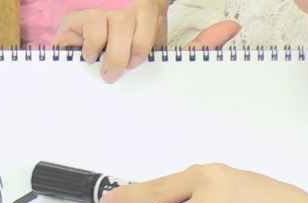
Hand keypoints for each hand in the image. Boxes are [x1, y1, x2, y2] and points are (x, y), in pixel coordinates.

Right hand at [52, 2, 241, 82]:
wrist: (83, 89)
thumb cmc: (123, 75)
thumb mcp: (163, 63)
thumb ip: (197, 47)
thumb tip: (233, 27)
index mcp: (146, 16)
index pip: (155, 5)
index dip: (149, 36)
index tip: (141, 57)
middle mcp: (123, 11)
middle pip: (139, 13)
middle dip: (135, 48)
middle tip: (128, 68)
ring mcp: (99, 14)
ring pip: (117, 19)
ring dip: (115, 52)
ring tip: (108, 69)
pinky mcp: (75, 22)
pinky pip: (92, 22)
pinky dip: (93, 45)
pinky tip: (89, 58)